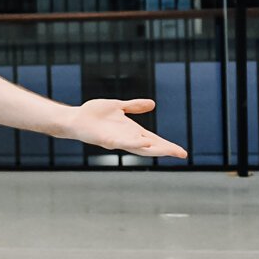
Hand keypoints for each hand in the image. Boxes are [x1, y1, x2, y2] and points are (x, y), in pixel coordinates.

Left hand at [68, 99, 187, 157]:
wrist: (75, 118)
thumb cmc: (94, 114)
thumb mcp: (118, 106)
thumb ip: (134, 106)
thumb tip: (152, 104)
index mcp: (131, 131)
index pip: (154, 140)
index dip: (167, 145)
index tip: (182, 152)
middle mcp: (127, 138)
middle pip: (150, 146)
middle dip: (166, 150)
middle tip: (182, 154)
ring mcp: (118, 140)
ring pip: (139, 148)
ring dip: (154, 149)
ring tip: (169, 151)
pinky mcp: (107, 140)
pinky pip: (123, 143)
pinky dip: (135, 143)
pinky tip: (145, 142)